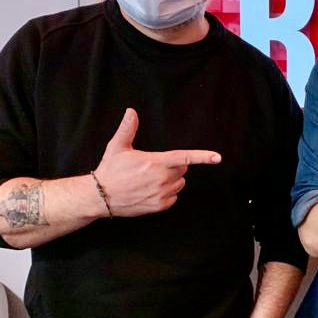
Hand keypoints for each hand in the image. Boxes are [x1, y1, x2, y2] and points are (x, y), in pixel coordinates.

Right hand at [92, 108, 221, 216]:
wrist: (99, 197)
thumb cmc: (110, 170)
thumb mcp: (117, 147)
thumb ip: (127, 128)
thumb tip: (131, 111)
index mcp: (156, 162)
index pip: (185, 158)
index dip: (203, 157)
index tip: (217, 157)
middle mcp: (162, 179)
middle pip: (182, 170)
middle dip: (174, 166)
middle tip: (154, 166)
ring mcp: (161, 194)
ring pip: (180, 183)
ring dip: (172, 180)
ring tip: (151, 179)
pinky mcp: (159, 206)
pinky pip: (174, 197)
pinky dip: (167, 193)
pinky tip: (151, 190)